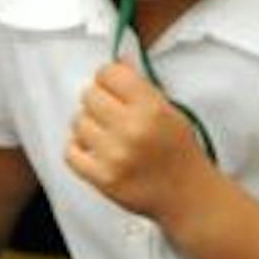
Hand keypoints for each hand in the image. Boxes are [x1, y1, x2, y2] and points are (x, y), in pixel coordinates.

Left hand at [66, 61, 212, 220]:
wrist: (187, 195)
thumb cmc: (180, 153)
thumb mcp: (170, 111)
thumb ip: (142, 88)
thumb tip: (116, 63)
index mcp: (151, 108)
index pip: (110, 73)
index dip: (108, 76)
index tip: (110, 83)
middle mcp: (131, 129)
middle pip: (89, 95)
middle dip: (98, 100)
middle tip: (109, 111)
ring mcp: (114, 155)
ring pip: (78, 122)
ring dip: (88, 125)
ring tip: (105, 133)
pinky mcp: (102, 178)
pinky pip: (71, 152)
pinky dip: (78, 148)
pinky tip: (94, 149)